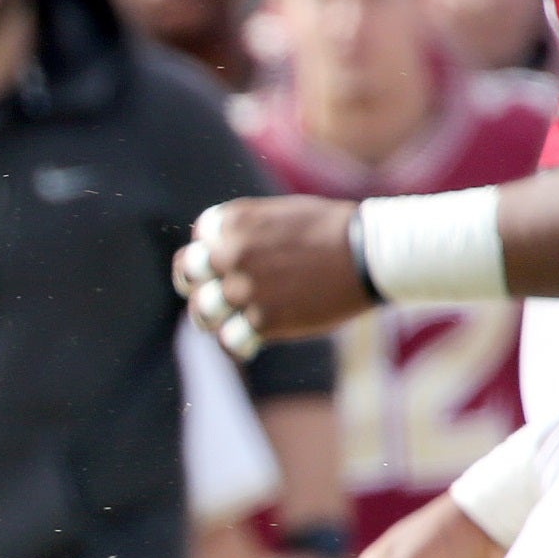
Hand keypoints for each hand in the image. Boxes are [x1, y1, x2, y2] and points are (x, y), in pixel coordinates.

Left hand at [173, 196, 370, 357]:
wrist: (371, 254)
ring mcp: (245, 289)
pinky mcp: (264, 321)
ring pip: (202, 312)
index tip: (225, 261)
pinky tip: (251, 341)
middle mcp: (230, 253)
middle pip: (188, 276)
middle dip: (195, 285)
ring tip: (232, 320)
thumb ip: (245, 231)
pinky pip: (230, 341)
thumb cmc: (332, 230)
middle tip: (212, 295)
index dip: (208, 250)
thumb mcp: (280, 213)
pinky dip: (239, 344)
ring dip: (213, 318)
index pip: (198, 238)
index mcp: (234, 221)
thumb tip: (216, 250)